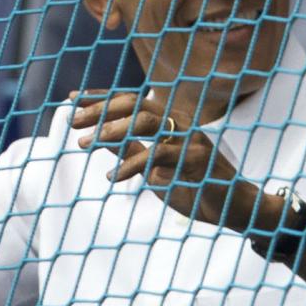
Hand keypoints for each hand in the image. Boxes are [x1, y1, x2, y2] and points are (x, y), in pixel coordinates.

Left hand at [74, 90, 259, 232]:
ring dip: (114, 132)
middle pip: (136, 105)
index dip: (101, 98)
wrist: (233, 207)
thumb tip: (101, 138)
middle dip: (101, 111)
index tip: (71, 99)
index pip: (131, 102)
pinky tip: (116, 177)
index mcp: (169, 122)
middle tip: (73, 122)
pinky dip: (137, 165)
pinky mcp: (199, 161)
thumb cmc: (194, 186)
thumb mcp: (153, 168)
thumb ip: (131, 151)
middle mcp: (180, 124)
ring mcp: (191, 140)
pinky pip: (163, 157)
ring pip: (148, 123)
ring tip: (86, 145)